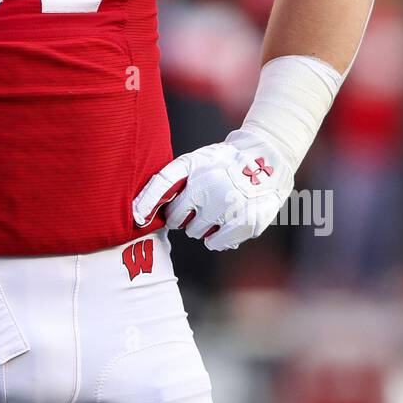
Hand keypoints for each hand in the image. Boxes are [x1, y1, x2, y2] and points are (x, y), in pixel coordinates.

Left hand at [132, 130, 293, 251]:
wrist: (265, 159)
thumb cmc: (220, 162)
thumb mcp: (191, 162)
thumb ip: (164, 183)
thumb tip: (137, 215)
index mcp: (195, 175)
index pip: (166, 201)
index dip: (157, 206)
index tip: (150, 214)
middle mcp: (211, 193)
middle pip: (180, 223)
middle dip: (185, 218)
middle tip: (199, 205)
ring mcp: (229, 210)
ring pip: (197, 234)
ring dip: (201, 228)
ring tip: (215, 210)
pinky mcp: (245, 224)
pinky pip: (216, 244)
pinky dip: (217, 239)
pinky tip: (224, 223)